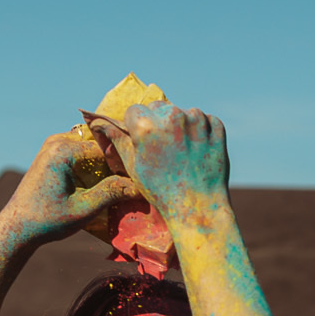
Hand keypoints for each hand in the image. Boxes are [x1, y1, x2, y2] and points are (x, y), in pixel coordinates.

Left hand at [0, 132, 145, 246]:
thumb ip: (111, 194)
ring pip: (94, 145)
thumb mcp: (83, 210)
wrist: (16, 227)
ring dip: (109, 160)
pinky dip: (98, 162)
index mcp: (64, 151)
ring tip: (126, 180)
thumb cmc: (48, 221)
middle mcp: (59, 140)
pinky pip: (84, 150)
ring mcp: (55, 144)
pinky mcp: (54, 152)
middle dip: (120, 159)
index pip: (109, 148)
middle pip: (102, 142)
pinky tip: (109, 180)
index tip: (144, 179)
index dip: (128, 163)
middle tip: (138, 178)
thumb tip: (141, 186)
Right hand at [91, 104, 230, 229]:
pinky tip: (196, 151)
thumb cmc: (160, 190)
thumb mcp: (133, 165)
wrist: (197, 208)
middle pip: (158, 107)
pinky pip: (204, 120)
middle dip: (157, 122)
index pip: (135, 111)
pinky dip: (201, 131)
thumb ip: (117, 139)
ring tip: (180, 152)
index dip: (137, 127)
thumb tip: (98, 122)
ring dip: (180, 125)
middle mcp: (172, 116)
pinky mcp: (216, 128)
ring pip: (182, 112)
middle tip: (163, 149)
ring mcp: (197, 121)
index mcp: (146, 125)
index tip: (143, 143)